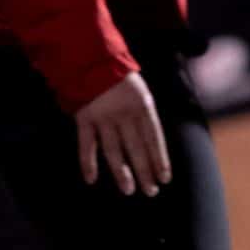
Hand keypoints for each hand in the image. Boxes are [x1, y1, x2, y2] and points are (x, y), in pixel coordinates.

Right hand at [74, 72, 170, 195]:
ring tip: (129, 190)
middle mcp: (124, 114)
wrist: (91, 58)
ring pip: (114, 150)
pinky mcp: (84, 119)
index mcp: (143, 106)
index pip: (154, 138)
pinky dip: (87, 162)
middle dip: (145, 171)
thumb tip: (152, 144)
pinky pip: (86, 144)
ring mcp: (103, 117)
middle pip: (137, 148)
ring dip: (121, 172)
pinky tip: (91, 179)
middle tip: (151, 191)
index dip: (160, 159)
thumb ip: (145, 115)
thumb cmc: (119, 77)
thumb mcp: (140, 92)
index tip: (164, 178)